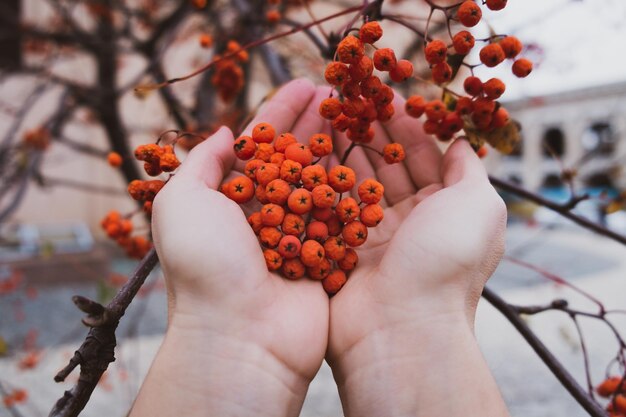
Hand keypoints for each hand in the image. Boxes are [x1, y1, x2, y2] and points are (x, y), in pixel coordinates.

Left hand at [132, 79, 329, 416]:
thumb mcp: (181, 202)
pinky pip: (343, 220)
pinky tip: (372, 164)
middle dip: (318, 125)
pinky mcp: (324, 259)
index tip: (306, 85)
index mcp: (229, 198)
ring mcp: (297, 236)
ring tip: (362, 119)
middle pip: (296, 157)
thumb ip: (200, 162)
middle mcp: (264, 214)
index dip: (282, 112)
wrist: (239, 335)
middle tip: (342, 95)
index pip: (259, 143)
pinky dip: (355, 193)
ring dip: (341, 151)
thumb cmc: (205, 266)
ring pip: (323, 184)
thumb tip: (223, 133)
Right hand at [325, 93, 508, 415]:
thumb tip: (463, 144)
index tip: (383, 98)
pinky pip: (332, 206)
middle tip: (348, 102)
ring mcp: (373, 235)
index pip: (423, 157)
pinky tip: (310, 151)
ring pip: (356, 182)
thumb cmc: (445, 262)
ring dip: (344, 149)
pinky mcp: (341, 248)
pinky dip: (323, 179)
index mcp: (444, 210)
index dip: (405, 126)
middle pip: (386, 166)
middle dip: (369, 132)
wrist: (400, 326)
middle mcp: (409, 221)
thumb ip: (470, 172)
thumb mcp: (479, 207)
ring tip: (327, 117)